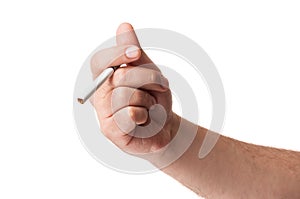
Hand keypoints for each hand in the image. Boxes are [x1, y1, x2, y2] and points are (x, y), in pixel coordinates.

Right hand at [90, 23, 178, 154]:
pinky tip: (144, 121)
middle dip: (149, 78)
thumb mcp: (149, 71)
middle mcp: (100, 94)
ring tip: (149, 108)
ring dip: (148, 100)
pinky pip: (129, 115)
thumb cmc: (154, 99)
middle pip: (120, 75)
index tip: (136, 53)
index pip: (100, 61)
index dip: (117, 53)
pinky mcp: (110, 130)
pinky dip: (145, 115)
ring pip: (127, 95)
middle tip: (160, 86)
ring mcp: (103, 113)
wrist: (165, 127)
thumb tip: (124, 26)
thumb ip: (134, 51)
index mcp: (106, 78)